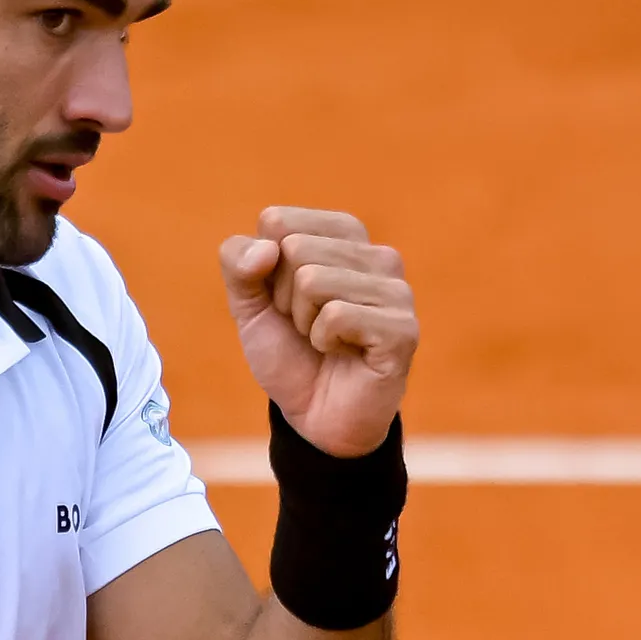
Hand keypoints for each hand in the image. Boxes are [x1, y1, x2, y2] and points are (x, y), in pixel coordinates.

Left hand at [216, 206, 417, 457]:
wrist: (315, 418)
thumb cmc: (290, 354)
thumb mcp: (249, 306)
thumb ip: (238, 263)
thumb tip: (266, 249)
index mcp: (344, 234)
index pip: (276, 221)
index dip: (265, 269)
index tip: (286, 302)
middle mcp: (378, 254)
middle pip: (294, 249)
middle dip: (285, 299)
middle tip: (306, 327)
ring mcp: (396, 290)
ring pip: (313, 279)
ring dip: (304, 322)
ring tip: (325, 342)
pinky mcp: (402, 327)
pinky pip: (336, 315)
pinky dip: (323, 342)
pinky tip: (344, 354)